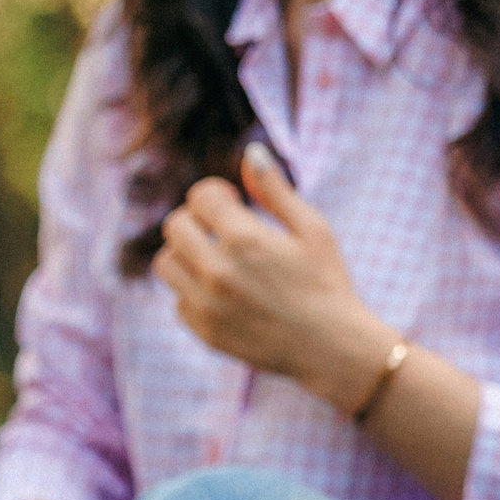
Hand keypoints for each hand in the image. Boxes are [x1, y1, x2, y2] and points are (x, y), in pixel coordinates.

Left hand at [151, 142, 395, 412]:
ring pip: (167, 262)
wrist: (332, 348)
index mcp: (245, 240)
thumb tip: (251, 152)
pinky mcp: (202, 330)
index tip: (232, 201)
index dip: (215, 194)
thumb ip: (276, 190)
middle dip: (197, 220)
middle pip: (175, 226)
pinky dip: (193, 290)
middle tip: (223, 230)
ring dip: (187, 254)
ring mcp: (206, 304)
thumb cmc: (327, 282)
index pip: (199, 197)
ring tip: (219, 259)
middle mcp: (217, 272)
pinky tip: (225, 292)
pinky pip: (177, 298)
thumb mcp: (312, 229)